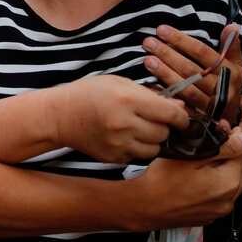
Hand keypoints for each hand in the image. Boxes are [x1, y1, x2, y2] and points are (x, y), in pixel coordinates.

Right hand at [53, 75, 188, 161]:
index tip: (181, 116)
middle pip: (164, 133)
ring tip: (140, 129)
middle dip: (164, 126)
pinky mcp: (113, 157)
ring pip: (155, 148)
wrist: (59, 116)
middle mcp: (124, 124)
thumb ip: (150, 93)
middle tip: (153, 119)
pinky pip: (138, 157)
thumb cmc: (89, 94)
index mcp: (128, 100)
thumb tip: (180, 106)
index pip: (171, 114)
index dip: (181, 116)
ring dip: (153, 140)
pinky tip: (126, 137)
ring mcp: (118, 143)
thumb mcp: (119, 83)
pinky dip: (138, 148)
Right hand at [129, 127, 241, 228]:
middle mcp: (229, 201)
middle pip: (240, 170)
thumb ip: (224, 147)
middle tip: (210, 146)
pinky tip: (197, 180)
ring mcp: (219, 211)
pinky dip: (214, 186)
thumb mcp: (191, 155)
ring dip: (223, 171)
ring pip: (231, 184)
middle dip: (230, 156)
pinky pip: (219, 197)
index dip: (233, 138)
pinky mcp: (209, 216)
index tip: (221, 131)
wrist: (143, 206)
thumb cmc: (161, 181)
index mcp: (228, 183)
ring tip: (202, 162)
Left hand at [143, 24, 241, 116]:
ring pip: (185, 88)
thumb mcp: (235, 66)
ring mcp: (211, 106)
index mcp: (232, 73)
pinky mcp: (199, 119)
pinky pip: (180, 106)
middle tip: (148, 43)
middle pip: (192, 70)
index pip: (204, 53)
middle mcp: (223, 90)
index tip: (162, 30)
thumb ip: (232, 47)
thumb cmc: (228, 84)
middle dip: (168, 55)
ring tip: (147, 60)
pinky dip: (166, 95)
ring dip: (165, 74)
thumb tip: (232, 26)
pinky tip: (150, 85)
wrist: (232, 118)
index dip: (182, 41)